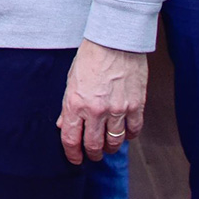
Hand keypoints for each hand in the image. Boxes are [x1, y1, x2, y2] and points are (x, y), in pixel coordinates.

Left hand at [56, 39, 147, 163]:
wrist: (115, 40)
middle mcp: (95, 110)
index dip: (72, 154)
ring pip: (114, 142)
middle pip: (93, 145)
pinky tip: (125, 132)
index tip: (75, 159)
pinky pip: (133, 131)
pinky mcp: (135, 106)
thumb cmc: (91, 56)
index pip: (70, 139)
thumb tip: (63, 124)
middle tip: (93, 154)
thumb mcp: (71, 79)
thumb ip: (68, 105)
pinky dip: (129, 135)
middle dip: (92, 153)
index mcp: (75, 103)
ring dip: (110, 147)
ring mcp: (117, 110)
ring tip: (108, 145)